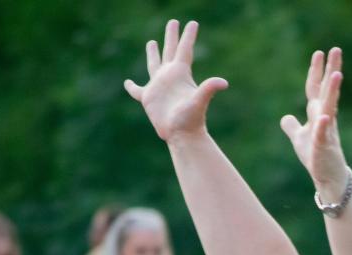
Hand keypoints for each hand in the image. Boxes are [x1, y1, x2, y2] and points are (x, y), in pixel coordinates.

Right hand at [124, 20, 227, 143]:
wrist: (182, 136)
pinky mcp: (148, 99)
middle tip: (173, 22)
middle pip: (170, 51)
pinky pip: (137, 91)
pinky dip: (131, 87)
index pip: (185, 49)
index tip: (192, 22)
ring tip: (152, 42)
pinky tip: (127, 82)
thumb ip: (209, 89)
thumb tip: (224, 82)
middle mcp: (170, 77)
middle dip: (171, 36)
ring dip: (153, 53)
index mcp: (180, 74)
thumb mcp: (199, 101)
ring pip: (154, 65)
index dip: (188, 36)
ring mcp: (158, 87)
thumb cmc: (191, 120)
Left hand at [279, 48, 349, 194]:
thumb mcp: (300, 139)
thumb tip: (286, 117)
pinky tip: (324, 116)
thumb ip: (293, 126)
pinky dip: (323, 125)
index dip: (317, 71)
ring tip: (337, 75)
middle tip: (336, 50)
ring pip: (330, 107)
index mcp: (318, 114)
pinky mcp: (324, 147)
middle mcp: (325, 118)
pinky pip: (323, 134)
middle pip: (328, 90)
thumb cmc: (316, 157)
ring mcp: (327, 132)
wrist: (329, 178)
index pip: (316, 88)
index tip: (319, 52)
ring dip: (333, 91)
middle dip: (332, 70)